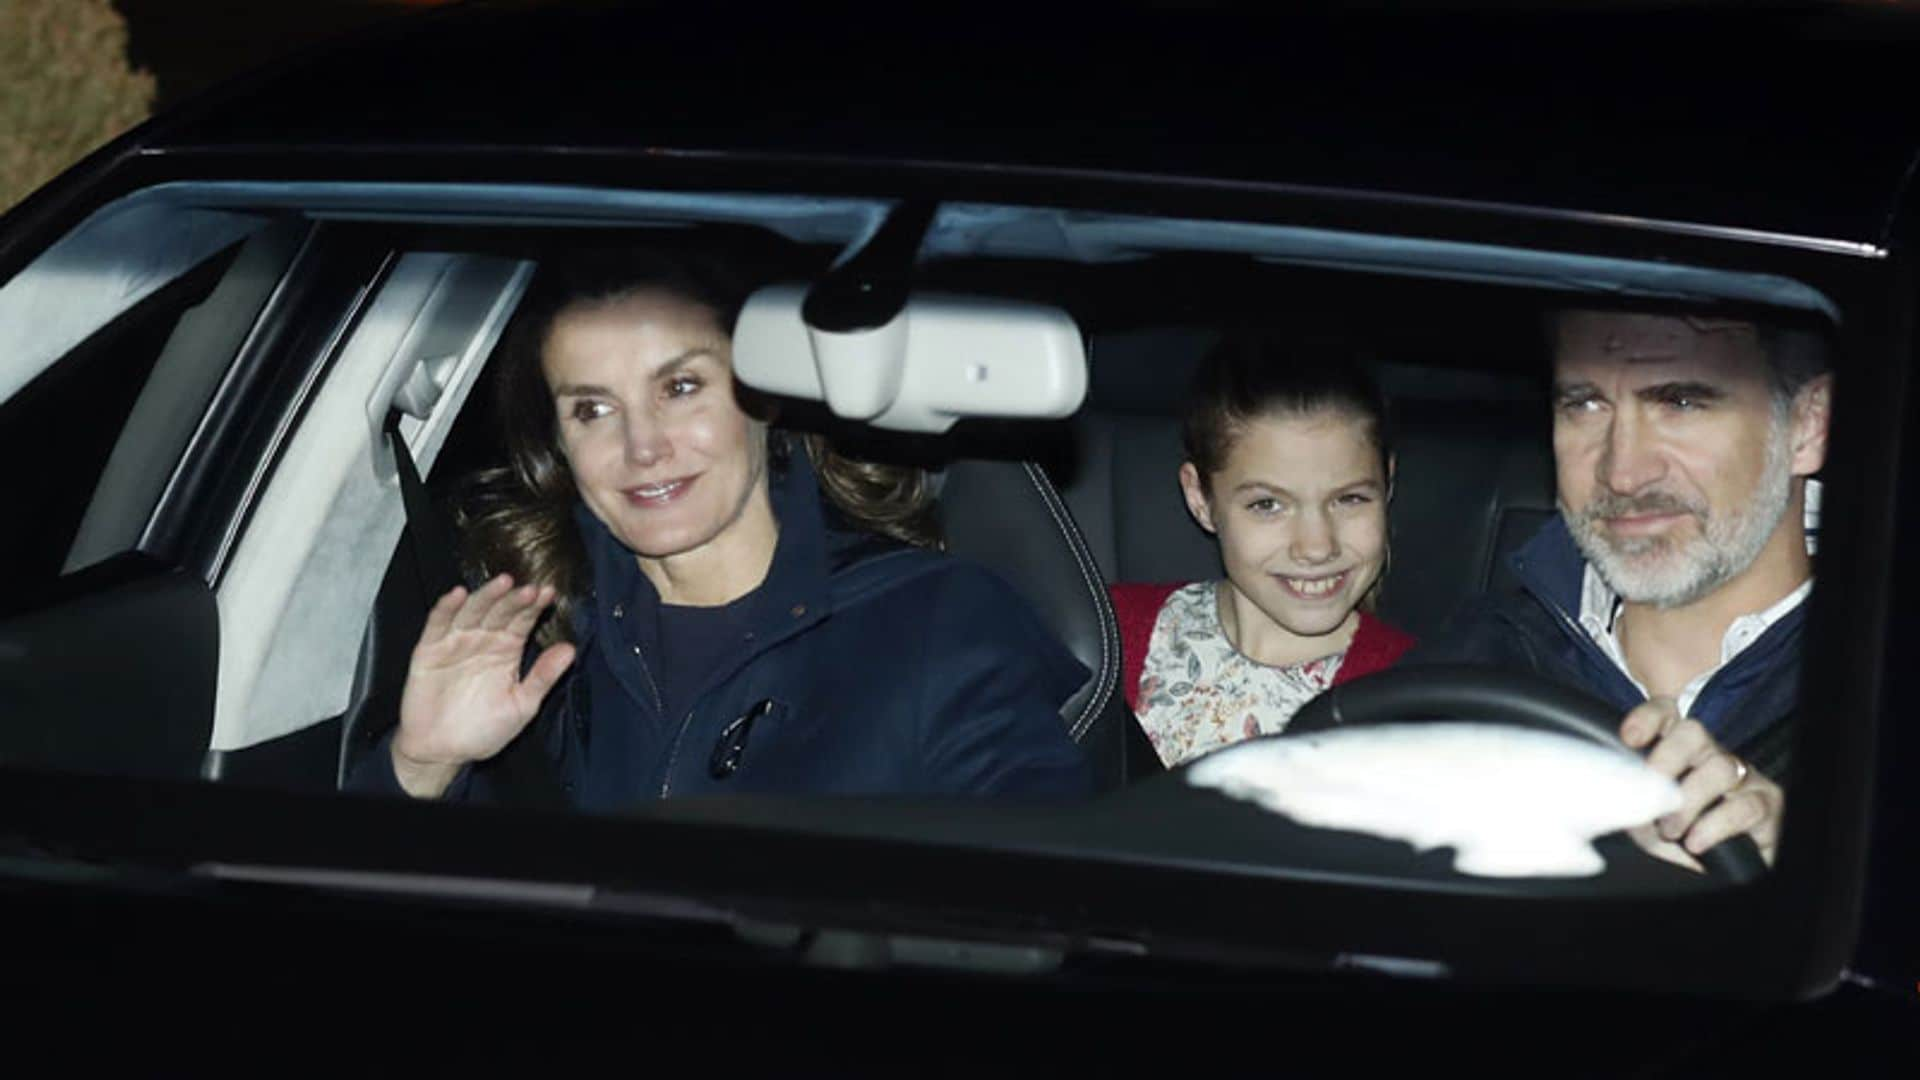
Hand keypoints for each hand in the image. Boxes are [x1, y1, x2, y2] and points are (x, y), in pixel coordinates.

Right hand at [391, 574, 575, 798]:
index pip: (522, 621)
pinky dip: (446, 608)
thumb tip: (571, 649)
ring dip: (486, 596)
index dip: (534, 607)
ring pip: (472, 611)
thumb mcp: (522, 705)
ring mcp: (456, 642)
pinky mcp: (429, 650)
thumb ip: (544, 676)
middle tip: (529, 589)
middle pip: (500, 612)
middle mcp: (483, 640)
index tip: (549, 594)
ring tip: (503, 583)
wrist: (443, 751)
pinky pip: (437, 624)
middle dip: (514, 599)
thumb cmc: (484, 730)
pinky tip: (458, 594)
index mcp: (506, 650)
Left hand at [1619, 697, 1782, 870]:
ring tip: (1671, 831)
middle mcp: (1713, 758)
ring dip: (1688, 801)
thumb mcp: (1650, 825)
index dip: (1649, 718)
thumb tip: (1621, 798)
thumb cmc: (1682, 843)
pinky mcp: (1768, 805)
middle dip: (1666, 758)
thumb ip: (1636, 805)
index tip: (1629, 738)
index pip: (1667, 715)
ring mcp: (1744, 778)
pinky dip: (1714, 826)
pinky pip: (1745, 806)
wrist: (1723, 874)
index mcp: (1682, 755)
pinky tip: (1696, 843)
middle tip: (1649, 789)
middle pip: (1693, 732)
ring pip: (1720, 767)